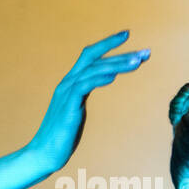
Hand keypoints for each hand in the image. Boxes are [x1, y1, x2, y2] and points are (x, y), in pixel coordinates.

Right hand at [25, 29, 149, 173]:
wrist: (44, 153)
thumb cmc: (62, 135)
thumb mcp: (77, 111)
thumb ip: (83, 97)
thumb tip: (95, 91)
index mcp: (71, 83)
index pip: (89, 56)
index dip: (107, 44)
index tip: (127, 35)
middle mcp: (67, 83)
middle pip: (94, 58)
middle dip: (120, 52)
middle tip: (144, 52)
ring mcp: (66, 93)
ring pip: (93, 70)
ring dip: (117, 64)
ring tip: (137, 61)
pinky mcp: (69, 106)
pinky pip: (84, 87)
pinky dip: (99, 78)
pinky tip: (114, 75)